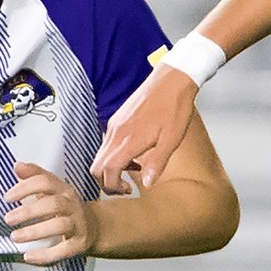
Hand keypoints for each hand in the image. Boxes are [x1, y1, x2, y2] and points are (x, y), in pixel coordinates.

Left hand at [5, 162, 100, 264]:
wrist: (94, 228)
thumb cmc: (66, 208)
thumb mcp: (53, 190)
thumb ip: (34, 177)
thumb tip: (17, 166)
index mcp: (63, 190)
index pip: (45, 182)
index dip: (25, 188)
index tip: (7, 198)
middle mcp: (72, 205)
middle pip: (53, 204)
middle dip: (28, 211)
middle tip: (8, 219)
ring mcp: (78, 224)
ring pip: (59, 226)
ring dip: (35, 232)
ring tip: (15, 236)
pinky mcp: (79, 244)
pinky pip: (64, 250)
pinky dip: (46, 255)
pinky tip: (29, 256)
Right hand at [90, 62, 199, 190]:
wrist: (172, 80)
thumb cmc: (174, 108)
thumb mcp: (171, 140)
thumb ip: (157, 163)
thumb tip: (148, 184)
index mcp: (128, 140)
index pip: (107, 171)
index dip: (112, 187)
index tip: (127, 190)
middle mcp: (116, 133)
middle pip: (96, 166)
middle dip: (107, 182)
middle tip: (126, 187)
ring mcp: (115, 125)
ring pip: (100, 155)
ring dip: (112, 168)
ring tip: (135, 169)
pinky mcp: (117, 119)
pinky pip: (107, 143)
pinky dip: (114, 155)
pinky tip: (135, 153)